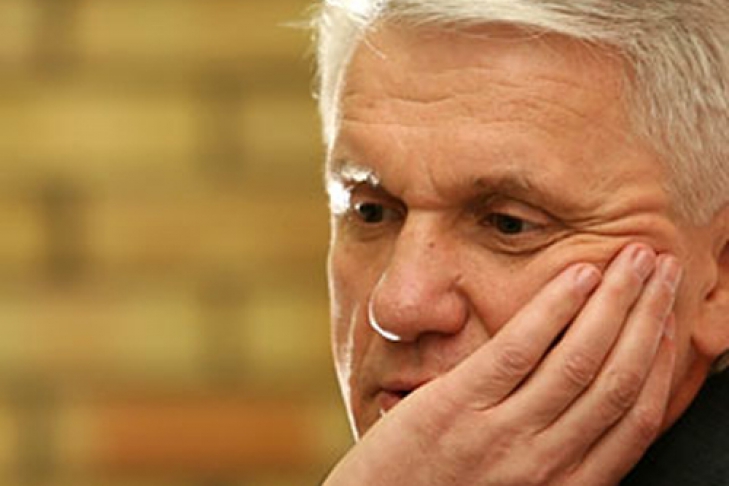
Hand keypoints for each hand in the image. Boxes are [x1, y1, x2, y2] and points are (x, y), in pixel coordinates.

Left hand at [323, 244, 681, 485]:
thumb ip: (553, 454)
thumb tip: (585, 405)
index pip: (637, 419)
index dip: (663, 363)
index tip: (669, 320)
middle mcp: (544, 465)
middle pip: (619, 379)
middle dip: (650, 316)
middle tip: (665, 268)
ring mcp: (500, 436)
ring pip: (579, 359)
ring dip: (617, 301)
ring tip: (636, 258)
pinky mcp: (455, 407)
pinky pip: (519, 349)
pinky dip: (555, 309)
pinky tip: (578, 275)